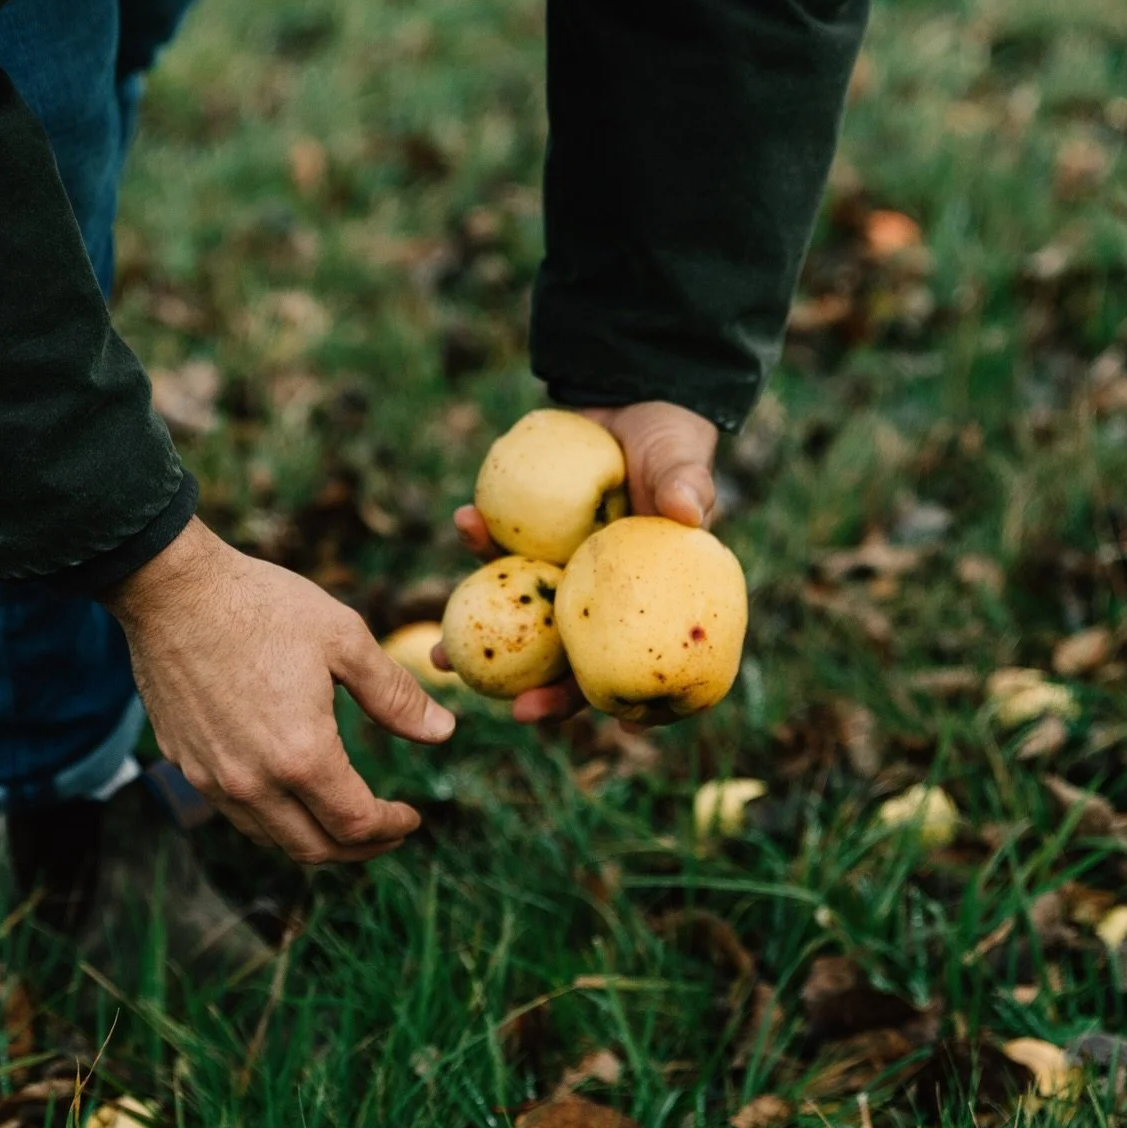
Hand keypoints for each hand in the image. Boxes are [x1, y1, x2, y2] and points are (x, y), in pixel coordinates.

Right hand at [104, 521, 454, 864]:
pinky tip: (292, 791)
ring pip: (271, 838)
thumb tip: (444, 732)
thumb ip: (395, 695)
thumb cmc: (262, 606)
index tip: (412, 817)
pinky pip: (236, 813)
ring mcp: (212, 778)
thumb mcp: (345, 639)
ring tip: (343, 817)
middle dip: (359, 849)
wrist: (172, 589)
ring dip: (315, 838)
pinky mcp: (185, 763)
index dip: (391, 828)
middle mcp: (252, 782)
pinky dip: (273, 818)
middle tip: (387, 831)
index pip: (355, 824)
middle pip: (314, 849)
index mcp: (300, 755)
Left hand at [447, 401, 719, 724]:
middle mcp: (598, 600)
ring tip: (438, 650)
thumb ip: (688, 484)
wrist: (631, 404)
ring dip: (479, 632)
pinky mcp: (530, 540)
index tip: (599, 723)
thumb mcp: (684, 462)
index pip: (635, 664)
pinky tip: (465, 519)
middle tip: (505, 706)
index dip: (614, 699)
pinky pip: (501, 550)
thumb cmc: (672, 442)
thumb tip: (688, 510)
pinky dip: (481, 540)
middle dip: (533, 689)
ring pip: (520, 616)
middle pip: (567, 659)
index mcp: (644, 604)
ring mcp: (559, 573)